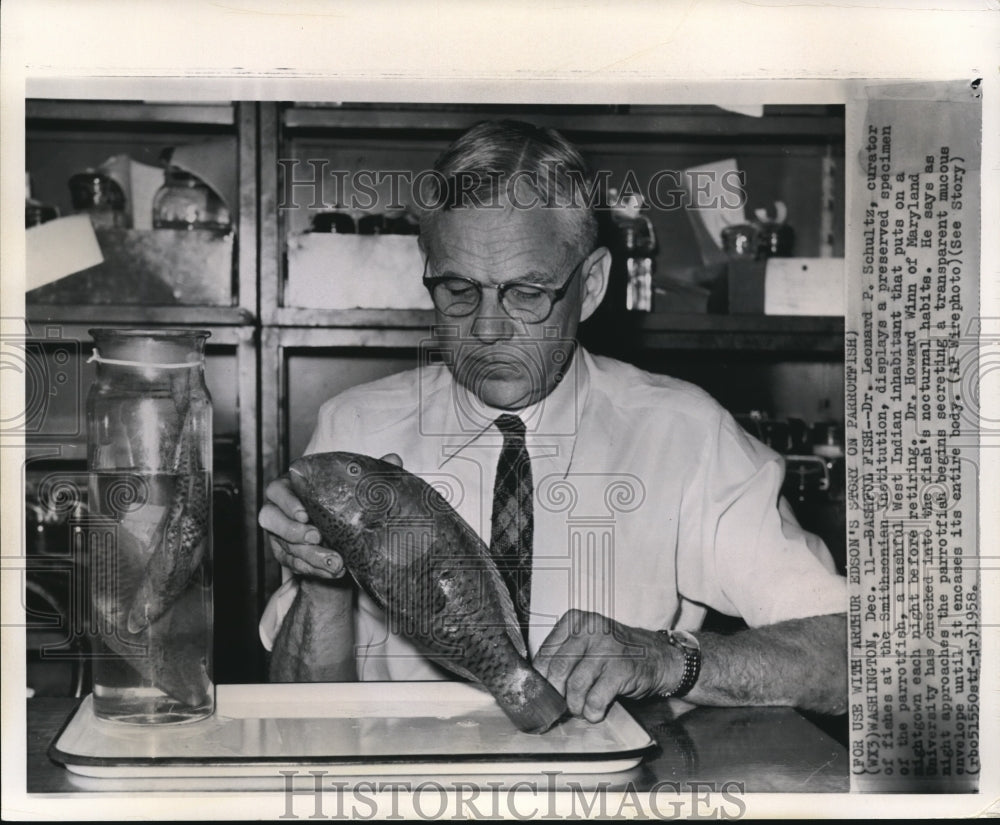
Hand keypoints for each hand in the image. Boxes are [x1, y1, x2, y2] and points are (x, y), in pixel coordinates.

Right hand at [258, 452, 402, 579]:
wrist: (343, 531)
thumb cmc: (341, 502)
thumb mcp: (353, 487)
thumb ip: (368, 474)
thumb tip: (394, 458)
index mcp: (290, 486)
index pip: (277, 491)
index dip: (287, 503)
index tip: (305, 514)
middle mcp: (279, 510)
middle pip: (271, 520)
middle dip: (293, 532)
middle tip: (317, 538)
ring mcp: (279, 534)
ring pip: (284, 546)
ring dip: (309, 556)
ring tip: (335, 562)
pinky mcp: (285, 554)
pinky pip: (293, 565)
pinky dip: (313, 570)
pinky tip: (332, 572)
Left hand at [533, 609, 680, 722]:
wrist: (657, 657)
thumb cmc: (615, 653)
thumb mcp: (587, 642)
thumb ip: (563, 654)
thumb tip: (538, 683)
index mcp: (576, 620)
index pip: (546, 652)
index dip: (541, 678)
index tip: (544, 692)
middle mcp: (590, 629)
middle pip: (558, 669)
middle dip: (557, 694)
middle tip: (562, 704)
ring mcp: (607, 648)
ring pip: (575, 686)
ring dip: (575, 705)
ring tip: (581, 708)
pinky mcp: (621, 669)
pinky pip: (595, 698)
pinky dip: (592, 711)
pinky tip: (595, 711)